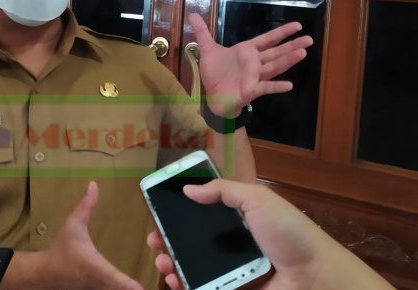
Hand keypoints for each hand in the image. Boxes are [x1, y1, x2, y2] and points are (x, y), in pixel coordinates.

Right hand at [35, 182, 142, 289]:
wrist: (44, 272)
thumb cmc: (62, 248)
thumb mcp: (73, 225)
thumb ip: (86, 206)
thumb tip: (94, 184)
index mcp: (95, 265)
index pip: (114, 278)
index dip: (127, 284)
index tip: (141, 288)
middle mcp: (98, 282)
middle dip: (133, 289)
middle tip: (158, 278)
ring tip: (147, 288)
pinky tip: (132, 289)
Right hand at [146, 179, 391, 289]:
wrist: (315, 277)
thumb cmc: (289, 233)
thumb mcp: (259, 199)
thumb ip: (224, 190)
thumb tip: (188, 189)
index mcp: (238, 218)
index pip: (202, 213)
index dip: (179, 213)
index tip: (159, 214)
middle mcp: (231, 243)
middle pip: (192, 240)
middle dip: (168, 239)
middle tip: (154, 241)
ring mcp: (231, 269)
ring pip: (193, 265)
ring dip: (172, 263)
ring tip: (162, 262)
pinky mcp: (233, 288)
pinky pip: (204, 285)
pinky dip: (185, 284)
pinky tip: (175, 280)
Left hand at [188, 13, 312, 116]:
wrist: (212, 96)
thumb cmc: (215, 74)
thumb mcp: (207, 50)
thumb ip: (203, 32)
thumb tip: (193, 15)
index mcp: (247, 51)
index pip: (267, 39)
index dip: (282, 33)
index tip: (298, 26)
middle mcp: (254, 63)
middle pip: (276, 52)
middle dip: (292, 46)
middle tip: (310, 39)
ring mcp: (254, 77)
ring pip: (273, 67)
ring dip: (287, 61)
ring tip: (302, 53)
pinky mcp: (251, 90)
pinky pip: (265, 87)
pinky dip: (276, 86)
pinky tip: (289, 85)